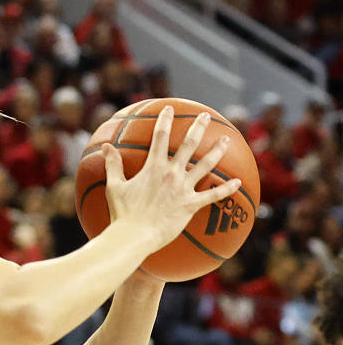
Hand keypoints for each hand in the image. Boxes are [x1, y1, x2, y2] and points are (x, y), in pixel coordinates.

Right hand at [102, 105, 242, 250]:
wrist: (133, 236)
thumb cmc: (122, 213)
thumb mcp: (114, 186)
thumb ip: (112, 164)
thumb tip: (106, 146)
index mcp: (153, 167)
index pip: (160, 136)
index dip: (165, 120)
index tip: (169, 108)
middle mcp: (171, 173)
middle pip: (189, 144)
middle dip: (198, 127)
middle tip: (206, 116)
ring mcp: (183, 189)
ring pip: (206, 165)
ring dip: (217, 151)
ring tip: (226, 139)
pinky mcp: (191, 205)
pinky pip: (213, 196)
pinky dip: (226, 189)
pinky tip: (238, 182)